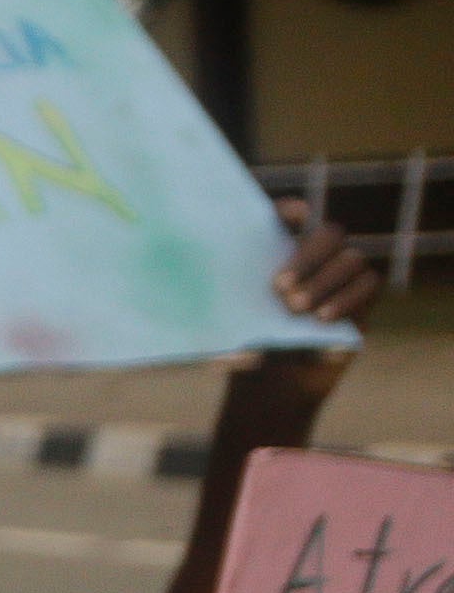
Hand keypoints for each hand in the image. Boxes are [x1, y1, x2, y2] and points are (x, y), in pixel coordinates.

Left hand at [235, 199, 376, 431]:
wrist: (272, 383)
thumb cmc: (243, 349)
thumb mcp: (223, 335)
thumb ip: (223, 338)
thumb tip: (241, 354)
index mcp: (275, 251)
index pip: (287, 215)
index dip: (290, 210)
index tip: (292, 215)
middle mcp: (314, 256)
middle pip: (329, 233)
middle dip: (308, 256)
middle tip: (281, 290)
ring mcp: (341, 276)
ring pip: (351, 258)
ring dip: (326, 280)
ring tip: (296, 308)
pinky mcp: (361, 299)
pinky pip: (369, 284)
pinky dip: (347, 299)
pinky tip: (322, 319)